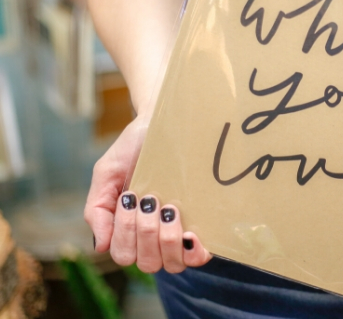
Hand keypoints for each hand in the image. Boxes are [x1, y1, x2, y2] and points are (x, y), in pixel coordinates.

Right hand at [84, 115, 210, 272]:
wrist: (160, 124)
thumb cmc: (131, 148)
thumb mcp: (106, 173)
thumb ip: (96, 209)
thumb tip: (100, 246)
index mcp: (127, 228)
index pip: (124, 255)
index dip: (127, 234)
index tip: (131, 198)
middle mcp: (152, 235)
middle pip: (147, 263)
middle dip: (146, 232)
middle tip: (151, 199)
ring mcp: (176, 231)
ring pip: (171, 264)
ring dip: (167, 239)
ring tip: (170, 208)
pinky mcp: (199, 224)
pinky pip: (197, 256)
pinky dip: (194, 252)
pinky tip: (191, 234)